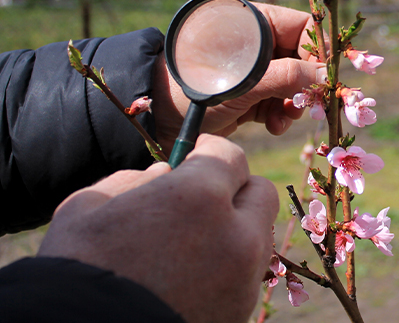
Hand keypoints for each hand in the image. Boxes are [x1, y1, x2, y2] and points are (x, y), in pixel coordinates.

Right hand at [38, 134, 278, 322]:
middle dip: (235, 186)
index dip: (211, 150)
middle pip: (260, 193)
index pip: (231, 156)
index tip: (196, 154)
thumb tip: (163, 174)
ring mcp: (243, 279)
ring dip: (236, 226)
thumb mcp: (91, 206)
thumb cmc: (81, 269)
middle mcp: (236, 236)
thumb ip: (135, 179)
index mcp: (200, 197)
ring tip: (194, 238)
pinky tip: (194, 273)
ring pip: (258, 235)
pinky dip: (229, 264)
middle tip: (203, 194)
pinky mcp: (240, 311)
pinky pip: (246, 274)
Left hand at [152, 3, 323, 152]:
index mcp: (256, 24)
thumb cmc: (197, 88)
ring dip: (294, 103)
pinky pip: (279, 101)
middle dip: (306, 84)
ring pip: (293, 83)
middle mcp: (259, 44)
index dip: (317, 52)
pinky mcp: (252, 94)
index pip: (302, 28)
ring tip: (285, 117)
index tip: (324, 79)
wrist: (162, 118)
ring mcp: (256, 70)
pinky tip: (273, 126)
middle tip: (311, 106)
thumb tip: (323, 78)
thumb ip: (286, 77)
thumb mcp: (245, 82)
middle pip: (301, 59)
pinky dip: (280, 115)